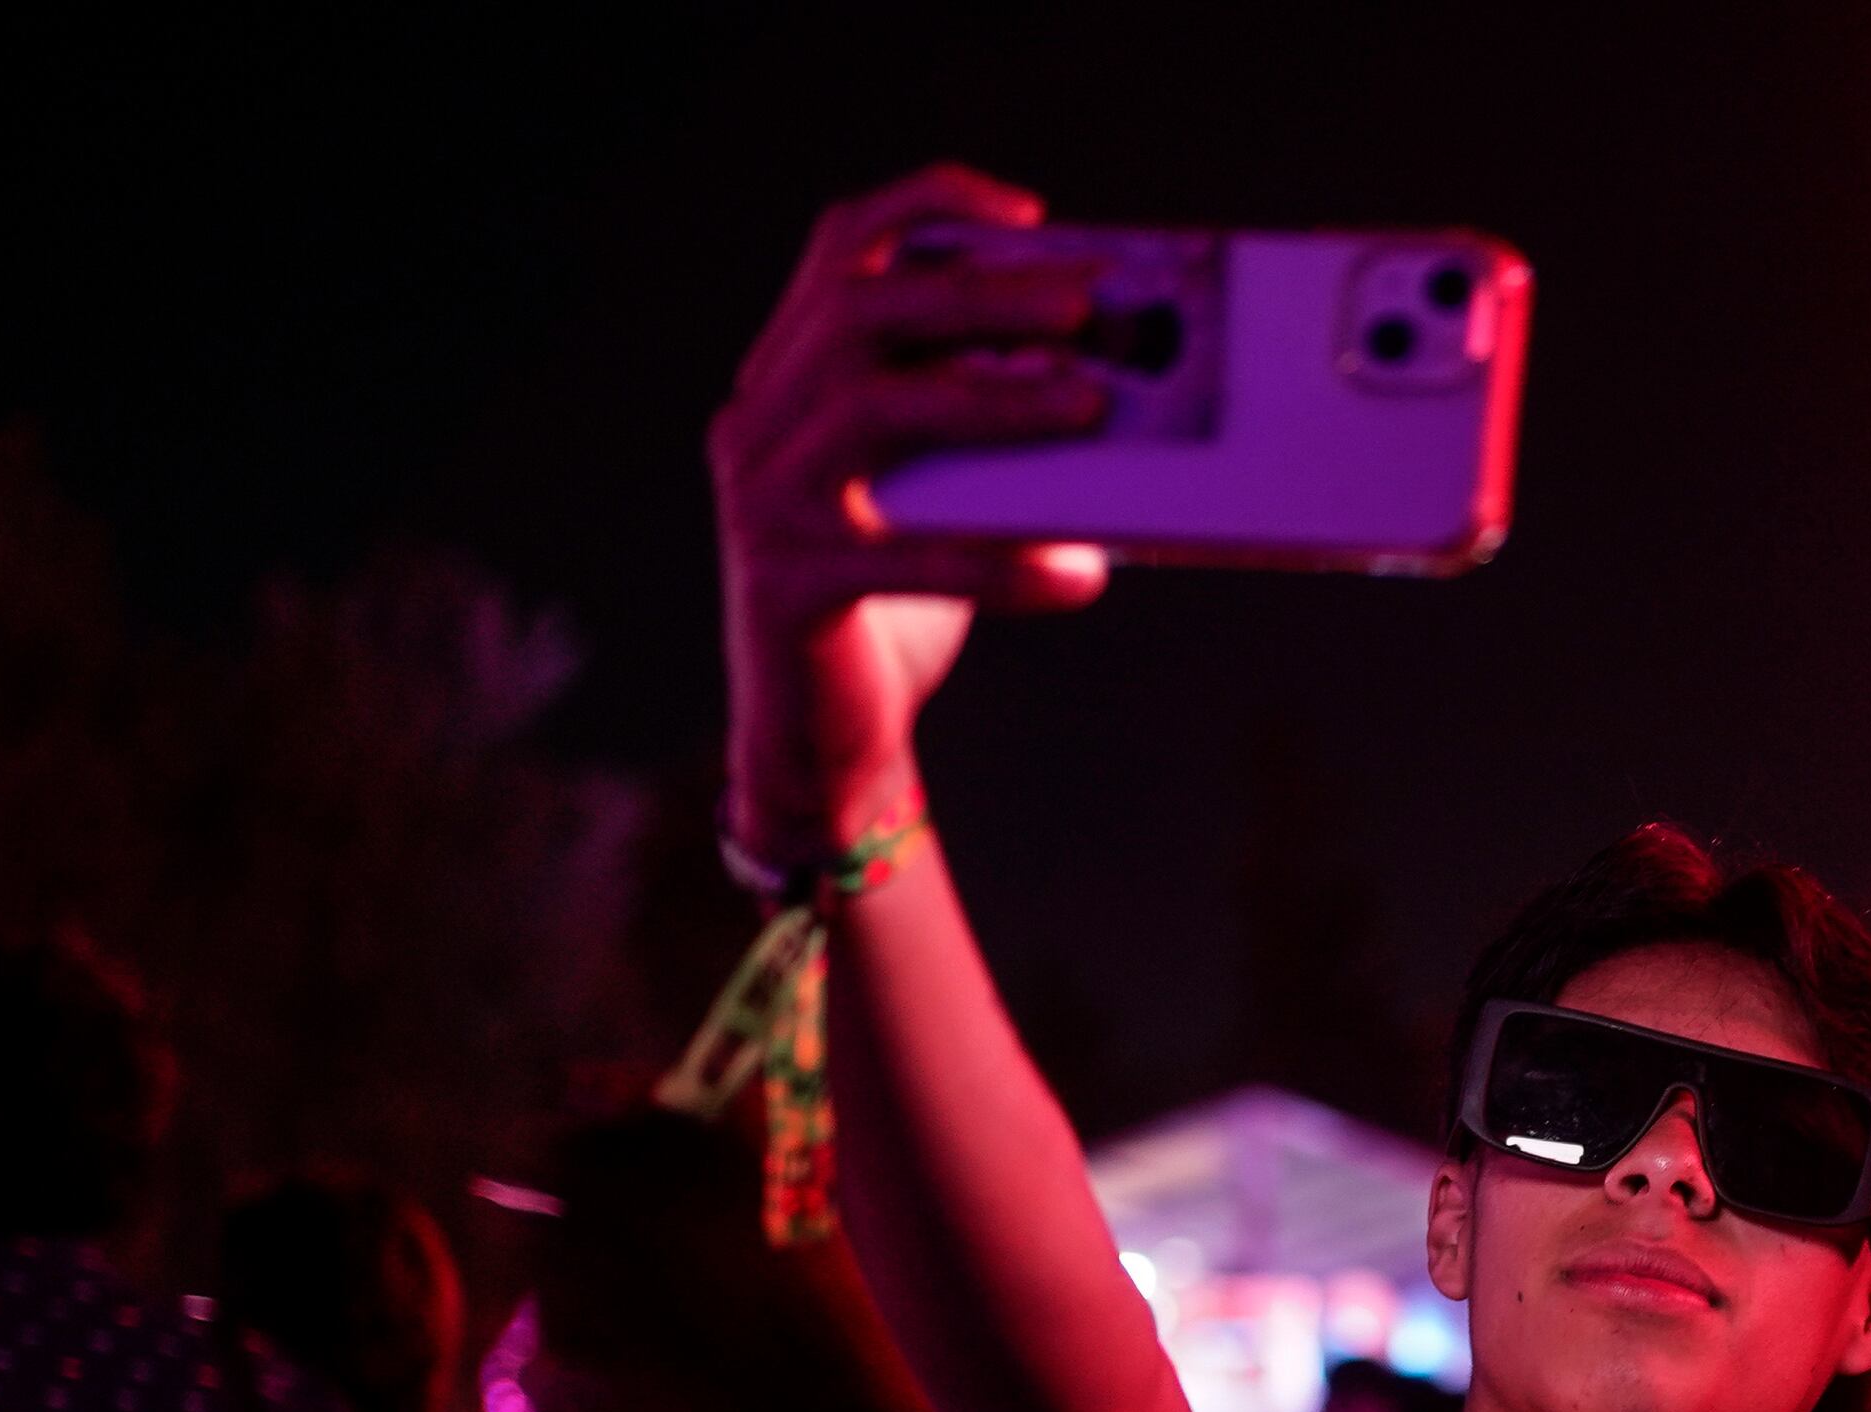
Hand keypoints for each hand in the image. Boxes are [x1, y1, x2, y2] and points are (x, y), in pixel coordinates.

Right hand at [710, 165, 1120, 856]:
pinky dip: (998, 562)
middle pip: (860, 313)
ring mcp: (760, 503)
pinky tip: (1077, 577)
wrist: (825, 745)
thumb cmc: (898, 610)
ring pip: (870, 410)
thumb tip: (1112, 387)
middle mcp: (757, 424)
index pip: (840, 249)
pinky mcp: (784, 587)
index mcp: (789, 379)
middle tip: (1085, 306)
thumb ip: (987, 435)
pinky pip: (901, 557)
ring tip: (1089, 408)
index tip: (1029, 215)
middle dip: (979, 295)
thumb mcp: (945, 499)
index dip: (927, 208)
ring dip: (990, 400)